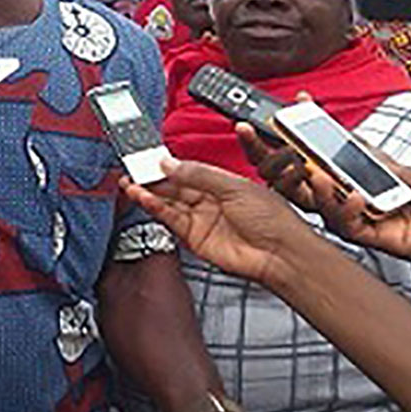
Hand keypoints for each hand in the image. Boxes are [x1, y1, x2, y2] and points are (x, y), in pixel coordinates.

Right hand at [120, 159, 320, 286]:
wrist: (280, 254)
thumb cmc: (272, 219)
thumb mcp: (233, 185)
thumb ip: (198, 174)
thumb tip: (170, 164)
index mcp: (222, 183)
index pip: (188, 170)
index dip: (168, 164)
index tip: (149, 157)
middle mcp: (210, 201)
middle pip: (175, 186)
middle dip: (153, 177)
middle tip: (133, 168)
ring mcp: (202, 220)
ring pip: (169, 202)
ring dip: (149, 192)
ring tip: (130, 183)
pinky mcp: (195, 238)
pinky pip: (171, 220)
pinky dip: (155, 208)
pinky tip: (143, 198)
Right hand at [237, 122, 410, 267]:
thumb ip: (380, 162)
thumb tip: (353, 142)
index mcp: (359, 183)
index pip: (317, 158)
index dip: (295, 136)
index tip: (284, 108)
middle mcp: (353, 202)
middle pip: (300, 182)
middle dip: (274, 160)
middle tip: (257, 137)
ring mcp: (361, 220)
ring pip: (315, 205)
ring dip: (305, 185)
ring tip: (305, 167)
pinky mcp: (375, 237)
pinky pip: (348, 224)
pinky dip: (345, 207)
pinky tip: (353, 192)